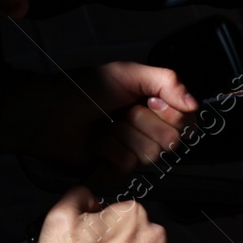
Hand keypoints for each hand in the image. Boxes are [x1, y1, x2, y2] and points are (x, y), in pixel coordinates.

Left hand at [0, 62, 198, 179]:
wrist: (48, 112)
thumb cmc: (82, 89)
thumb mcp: (127, 73)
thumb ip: (167, 80)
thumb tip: (195, 104)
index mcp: (153, 104)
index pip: (186, 120)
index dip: (172, 113)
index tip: (151, 101)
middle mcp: (146, 129)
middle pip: (172, 139)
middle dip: (144, 122)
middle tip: (123, 112)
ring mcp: (131, 150)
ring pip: (150, 154)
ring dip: (123, 135)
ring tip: (105, 126)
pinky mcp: (114, 169)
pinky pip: (127, 165)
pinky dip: (108, 150)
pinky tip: (95, 142)